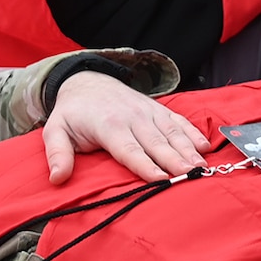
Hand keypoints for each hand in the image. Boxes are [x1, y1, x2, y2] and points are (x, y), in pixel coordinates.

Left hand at [43, 71, 210, 183]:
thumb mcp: (55, 131)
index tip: (160, 179)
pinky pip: (177, 120)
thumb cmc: (72, 113)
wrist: (87, 81)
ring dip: (188, 149)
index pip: (129, 150)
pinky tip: (205, 146)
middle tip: (191, 174)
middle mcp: (132, 117)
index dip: (145, 165)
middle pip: (156, 143)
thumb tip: (57, 178)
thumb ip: (57, 154)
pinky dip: (192, 132)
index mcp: (108, 126)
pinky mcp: (157, 108)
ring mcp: (147, 111)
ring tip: (202, 165)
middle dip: (175, 159)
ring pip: (171, 132)